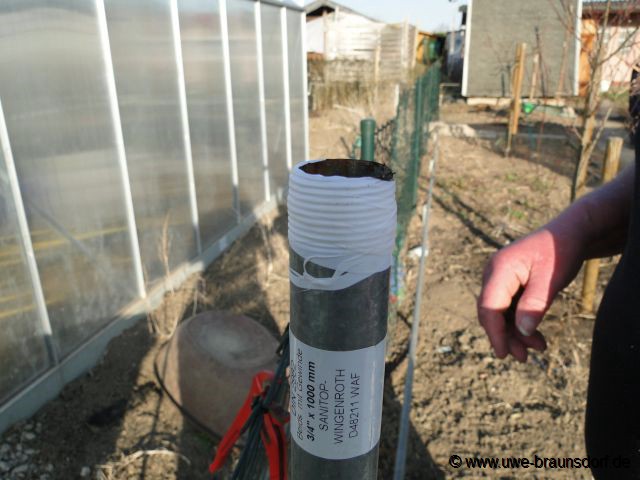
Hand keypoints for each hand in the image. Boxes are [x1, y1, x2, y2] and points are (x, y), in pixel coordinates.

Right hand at [477, 225, 584, 361]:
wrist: (571, 233)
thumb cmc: (561, 252)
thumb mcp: (551, 279)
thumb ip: (534, 304)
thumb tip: (521, 331)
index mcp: (500, 269)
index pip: (488, 307)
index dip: (494, 333)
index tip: (504, 354)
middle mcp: (494, 273)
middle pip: (491, 312)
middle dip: (506, 336)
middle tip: (524, 358)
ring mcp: (501, 278)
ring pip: (500, 312)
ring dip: (515, 332)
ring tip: (538, 347)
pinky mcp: (509, 282)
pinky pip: (509, 307)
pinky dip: (520, 322)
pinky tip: (535, 336)